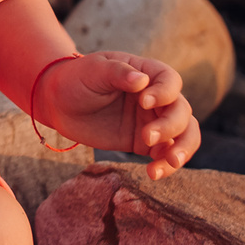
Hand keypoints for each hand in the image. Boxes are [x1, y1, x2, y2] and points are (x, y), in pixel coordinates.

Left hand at [36, 51, 199, 178]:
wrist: (59, 103)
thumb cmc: (77, 78)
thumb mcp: (93, 70)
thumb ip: (117, 73)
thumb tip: (142, 80)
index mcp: (147, 72)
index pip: (171, 81)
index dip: (165, 93)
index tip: (144, 102)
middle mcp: (157, 97)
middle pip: (181, 111)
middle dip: (170, 126)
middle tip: (146, 137)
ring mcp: (153, 120)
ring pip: (184, 134)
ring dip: (182, 149)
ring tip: (169, 162)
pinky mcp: (145, 143)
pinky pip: (165, 154)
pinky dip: (166, 165)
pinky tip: (153, 173)